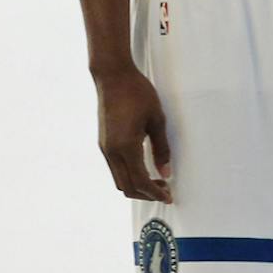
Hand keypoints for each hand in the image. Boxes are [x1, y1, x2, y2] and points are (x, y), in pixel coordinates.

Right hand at [94, 65, 171, 202]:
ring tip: (156, 181)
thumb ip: (161, 148)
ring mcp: (105, 148)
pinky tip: (143, 168)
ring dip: (137, 186)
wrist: (113, 76)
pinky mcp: (103, 143)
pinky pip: (115, 169)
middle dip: (146, 194)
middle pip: (127, 187)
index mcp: (126, 147)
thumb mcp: (157, 119)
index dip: (155, 193)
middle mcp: (111, 152)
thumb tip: (165, 172)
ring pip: (119, 180)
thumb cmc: (137, 93)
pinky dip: (129, 176)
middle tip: (165, 191)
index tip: (169, 196)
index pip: (140, 182)